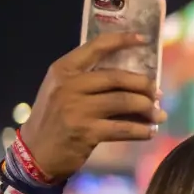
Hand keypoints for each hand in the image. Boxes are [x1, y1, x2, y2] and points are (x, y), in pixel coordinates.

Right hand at [19, 33, 165, 178]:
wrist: (35, 153)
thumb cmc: (53, 119)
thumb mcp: (62, 92)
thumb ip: (88, 81)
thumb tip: (131, 78)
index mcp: (63, 70)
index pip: (96, 47)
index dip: (122, 41)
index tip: (143, 39)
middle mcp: (69, 86)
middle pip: (117, 77)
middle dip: (143, 85)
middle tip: (157, 93)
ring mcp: (78, 109)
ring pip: (124, 102)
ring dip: (147, 108)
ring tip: (158, 113)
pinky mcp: (87, 132)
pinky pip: (123, 128)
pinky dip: (141, 130)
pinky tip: (151, 131)